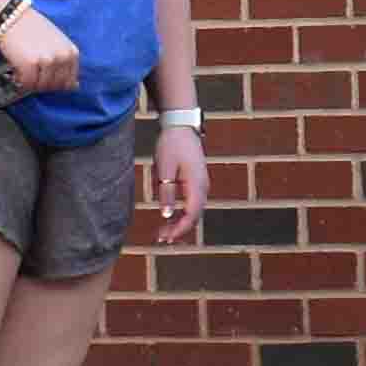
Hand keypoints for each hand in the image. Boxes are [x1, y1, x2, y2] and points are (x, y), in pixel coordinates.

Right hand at [0, 0, 83, 100]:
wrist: (12, 17)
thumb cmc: (34, 29)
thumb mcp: (58, 43)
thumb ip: (66, 62)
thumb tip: (74, 86)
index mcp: (72, 53)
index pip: (69, 82)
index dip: (56, 84)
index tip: (45, 80)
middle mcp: (62, 57)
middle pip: (55, 85)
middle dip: (43, 85)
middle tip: (32, 77)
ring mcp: (47, 61)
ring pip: (42, 86)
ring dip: (32, 84)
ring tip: (24, 73)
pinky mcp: (30, 64)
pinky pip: (28, 83)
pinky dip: (21, 82)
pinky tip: (17, 73)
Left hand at [141, 119, 207, 245]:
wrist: (182, 126)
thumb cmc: (171, 145)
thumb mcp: (164, 169)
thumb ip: (166, 192)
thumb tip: (166, 215)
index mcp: (196, 185)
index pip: (191, 215)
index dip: (179, 229)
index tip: (165, 238)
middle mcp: (203, 187)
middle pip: (195, 216)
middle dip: (179, 230)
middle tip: (161, 239)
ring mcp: (202, 184)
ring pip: (195, 211)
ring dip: (181, 223)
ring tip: (164, 232)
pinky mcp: (198, 182)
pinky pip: (193, 203)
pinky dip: (183, 213)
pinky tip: (171, 217)